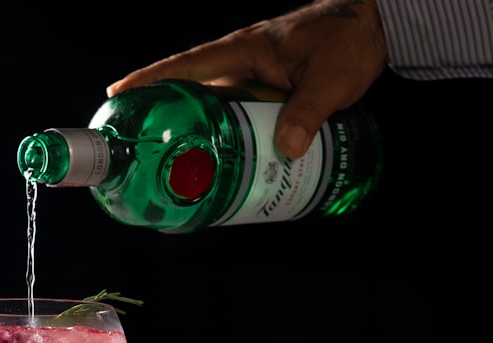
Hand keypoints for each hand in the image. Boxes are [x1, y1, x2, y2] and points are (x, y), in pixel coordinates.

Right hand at [106, 0, 387, 157]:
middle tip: (139, 144)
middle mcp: (241, 64)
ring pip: (214, 108)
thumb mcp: (331, 77)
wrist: (374, 29)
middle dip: (163, 114)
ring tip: (175, 163)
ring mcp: (254, 78)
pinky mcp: (268, 92)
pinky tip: (223, 160)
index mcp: (243, 50)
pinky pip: (239, 116)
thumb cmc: (349, 40)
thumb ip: (308, 112)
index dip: (151, 81)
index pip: (187, 66)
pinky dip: (226, 135)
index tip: (117, 95)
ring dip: (195, 131)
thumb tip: (286, 149)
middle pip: (191, 91)